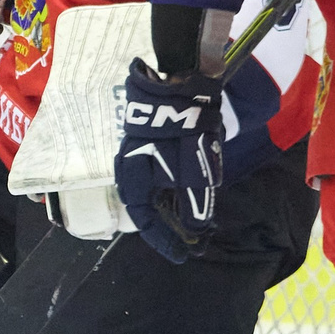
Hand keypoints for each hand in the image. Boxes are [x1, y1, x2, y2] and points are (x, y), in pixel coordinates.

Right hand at [114, 59, 224, 264]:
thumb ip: (195, 200)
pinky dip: (179, 190)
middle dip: (172, 227)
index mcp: (135, 175)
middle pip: (150, 208)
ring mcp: (143, 154)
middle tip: (194, 242)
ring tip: (200, 222)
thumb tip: (198, 230)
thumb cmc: (184, 122)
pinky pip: (164, 176)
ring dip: (177, 209)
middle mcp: (133, 168)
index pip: (144, 219)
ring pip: (158, 193)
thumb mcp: (193, 165)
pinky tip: (196, 192)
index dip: (163, 240)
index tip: (182, 256)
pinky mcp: (156, 143)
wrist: (182, 77)